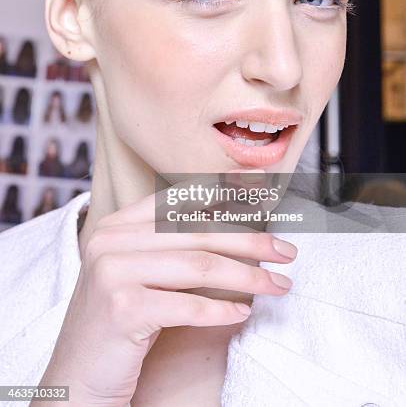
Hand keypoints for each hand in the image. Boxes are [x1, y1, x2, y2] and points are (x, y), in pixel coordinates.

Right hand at [34, 172, 296, 405]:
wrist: (76, 377)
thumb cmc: (117, 323)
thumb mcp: (138, 273)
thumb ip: (172, 246)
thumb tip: (236, 227)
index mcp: (115, 224)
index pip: (179, 201)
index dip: (225, 200)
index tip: (264, 204)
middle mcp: (110, 240)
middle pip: (198, 234)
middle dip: (251, 243)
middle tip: (287, 252)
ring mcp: (112, 271)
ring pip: (200, 267)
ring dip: (248, 277)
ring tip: (278, 284)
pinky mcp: (122, 308)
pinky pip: (188, 306)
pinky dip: (222, 311)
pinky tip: (243, 314)